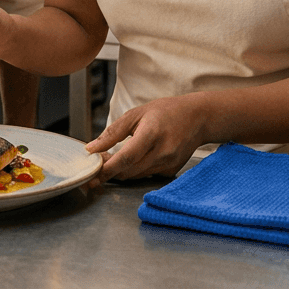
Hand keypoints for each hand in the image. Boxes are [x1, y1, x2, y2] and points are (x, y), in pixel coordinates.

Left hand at [86, 95, 206, 181]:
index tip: (92, 174)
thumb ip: (112, 132)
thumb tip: (91, 148)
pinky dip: (135, 170)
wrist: (197, 118)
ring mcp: (168, 164)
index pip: (126, 157)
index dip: (107, 168)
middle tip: (99, 161)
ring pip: (135, 176)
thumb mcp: (136, 114)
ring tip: (113, 158)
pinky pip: (146, 176)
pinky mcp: (171, 171)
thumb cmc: (166, 112)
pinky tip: (134, 158)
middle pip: (129, 171)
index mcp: (152, 134)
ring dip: (121, 171)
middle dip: (110, 170)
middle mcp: (162, 152)